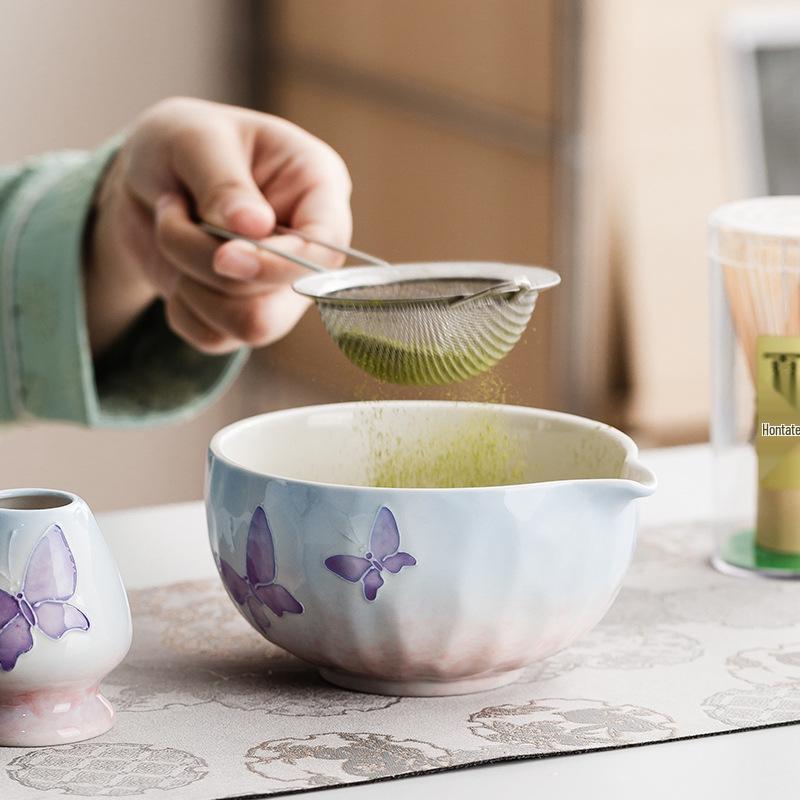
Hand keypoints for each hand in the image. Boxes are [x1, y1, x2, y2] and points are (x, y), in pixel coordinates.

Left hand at [86, 97, 351, 355]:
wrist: (145, 179)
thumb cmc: (182, 143)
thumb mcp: (194, 139)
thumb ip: (224, 183)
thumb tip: (254, 228)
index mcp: (317, 188)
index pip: (326, 249)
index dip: (279, 263)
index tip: (223, 256)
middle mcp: (307, 245)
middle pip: (280, 301)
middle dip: (209, 266)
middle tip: (171, 214)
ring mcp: (280, 286)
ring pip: (249, 326)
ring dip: (190, 284)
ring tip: (170, 230)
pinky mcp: (245, 313)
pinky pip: (215, 338)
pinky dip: (181, 307)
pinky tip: (177, 265)